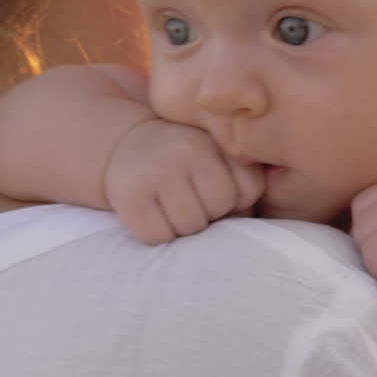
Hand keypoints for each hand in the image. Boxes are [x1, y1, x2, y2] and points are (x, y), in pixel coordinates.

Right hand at [105, 118, 263, 244]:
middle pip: (220, 207)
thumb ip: (240, 180)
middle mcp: (187, 149)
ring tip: (172, 208)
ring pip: (190, 226)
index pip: (250, 188)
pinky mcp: (130, 196)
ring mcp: (156, 171)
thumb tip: (244, 216)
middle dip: (210, 214)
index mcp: (215, 139)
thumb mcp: (216, 155)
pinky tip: (152, 214)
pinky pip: (158, 236)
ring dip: (183, 227)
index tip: (216, 189)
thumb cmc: (184, 161)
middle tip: (191, 200)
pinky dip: (157, 234)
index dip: (236, 199)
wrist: (127, 145)